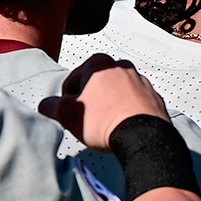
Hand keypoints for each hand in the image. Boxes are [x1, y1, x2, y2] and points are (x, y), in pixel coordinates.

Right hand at [38, 53, 169, 151]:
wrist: (143, 137)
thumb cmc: (107, 122)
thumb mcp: (67, 114)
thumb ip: (51, 105)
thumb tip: (47, 105)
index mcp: (99, 64)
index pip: (72, 81)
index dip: (68, 100)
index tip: (72, 113)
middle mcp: (122, 67)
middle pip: (96, 85)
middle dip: (90, 102)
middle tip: (89, 121)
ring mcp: (140, 81)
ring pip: (116, 93)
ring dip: (109, 106)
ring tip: (106, 125)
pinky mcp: (153, 97)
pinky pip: (134, 103)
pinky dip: (127, 112)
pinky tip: (122, 126)